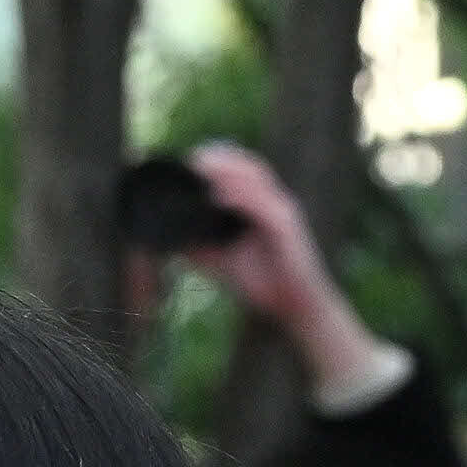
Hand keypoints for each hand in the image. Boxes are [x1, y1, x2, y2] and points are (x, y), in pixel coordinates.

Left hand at [176, 142, 391, 394]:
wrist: (297, 308)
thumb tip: (169, 239)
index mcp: (263, 207)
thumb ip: (201, 246)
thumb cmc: (264, 284)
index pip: (242, 170)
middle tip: (191, 159)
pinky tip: (218, 197)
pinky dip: (240, 197)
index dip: (217, 160)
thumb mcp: (224, 260)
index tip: (188, 161)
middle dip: (220, 157)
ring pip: (256, 177)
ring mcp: (283, 213)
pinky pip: (262, 205)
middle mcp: (276, 203)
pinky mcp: (287, 228)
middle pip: (249, 165)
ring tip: (202, 167)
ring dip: (228, 169)